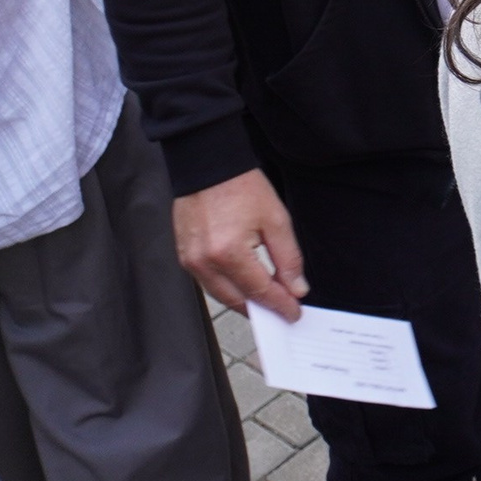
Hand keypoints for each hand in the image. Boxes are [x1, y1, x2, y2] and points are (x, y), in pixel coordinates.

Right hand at [173, 169, 308, 320]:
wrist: (208, 166)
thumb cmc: (241, 187)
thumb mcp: (276, 219)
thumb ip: (288, 258)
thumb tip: (296, 288)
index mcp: (229, 253)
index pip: (259, 291)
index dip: (280, 305)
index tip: (293, 314)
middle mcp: (204, 262)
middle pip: (237, 300)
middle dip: (261, 309)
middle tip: (281, 312)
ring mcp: (190, 261)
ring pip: (220, 295)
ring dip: (243, 301)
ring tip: (265, 302)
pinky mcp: (183, 257)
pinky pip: (208, 283)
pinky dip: (227, 288)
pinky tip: (243, 286)